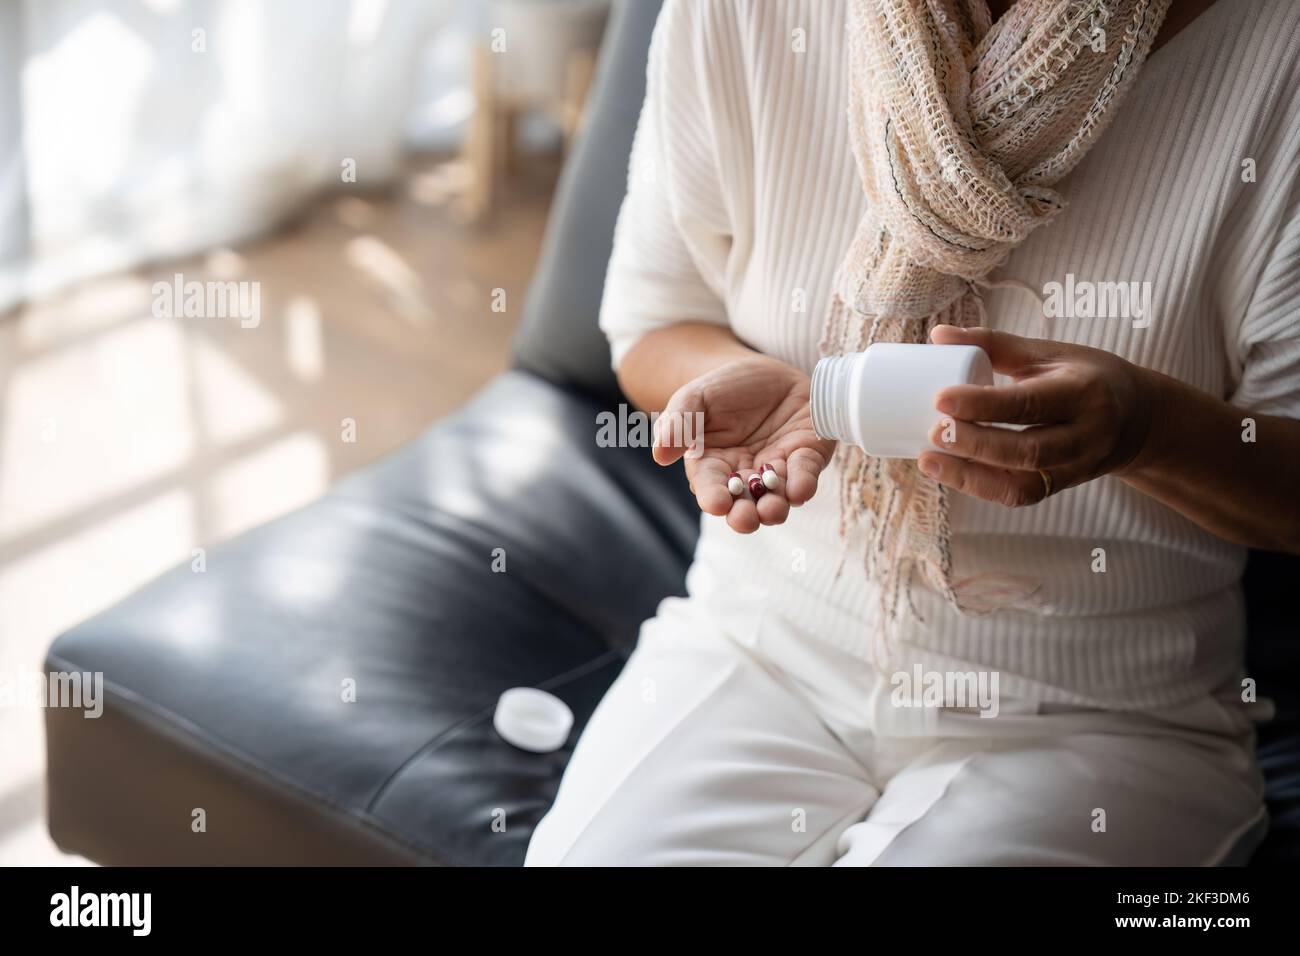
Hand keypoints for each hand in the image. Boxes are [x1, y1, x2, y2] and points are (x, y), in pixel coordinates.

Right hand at [653, 354, 835, 532]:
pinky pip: (806, 473)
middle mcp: (746, 475)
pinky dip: (803, 483)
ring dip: (775, 507)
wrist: (765, 369)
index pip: (711, 488)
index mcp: (713, 466)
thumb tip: (660, 456)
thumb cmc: (723, 388)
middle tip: (746, 519)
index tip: (717, 504)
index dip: (713, 498)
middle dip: (745, 516)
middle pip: (744, 504)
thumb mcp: (695, 398)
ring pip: (777, 497)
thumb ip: (678, 424)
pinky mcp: (806, 456)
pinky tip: (799, 489)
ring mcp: (778, 469)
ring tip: (771, 510)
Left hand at [917, 325, 1155, 506]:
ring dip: (970, 476)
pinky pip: (1020, 495)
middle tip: (932, 432)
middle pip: (1027, 450)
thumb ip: (995, 343)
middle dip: (975, 445)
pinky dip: (981, 488)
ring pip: (1023, 483)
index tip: (940, 398)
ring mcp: (1076, 467)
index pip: (1030, 403)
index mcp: (1083, 392)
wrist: (1139, 420)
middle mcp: (1086, 435)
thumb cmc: (1086, 377)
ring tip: (929, 459)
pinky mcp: (1062, 487)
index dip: (983, 404)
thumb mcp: (1050, 353)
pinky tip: (949, 473)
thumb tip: (937, 335)